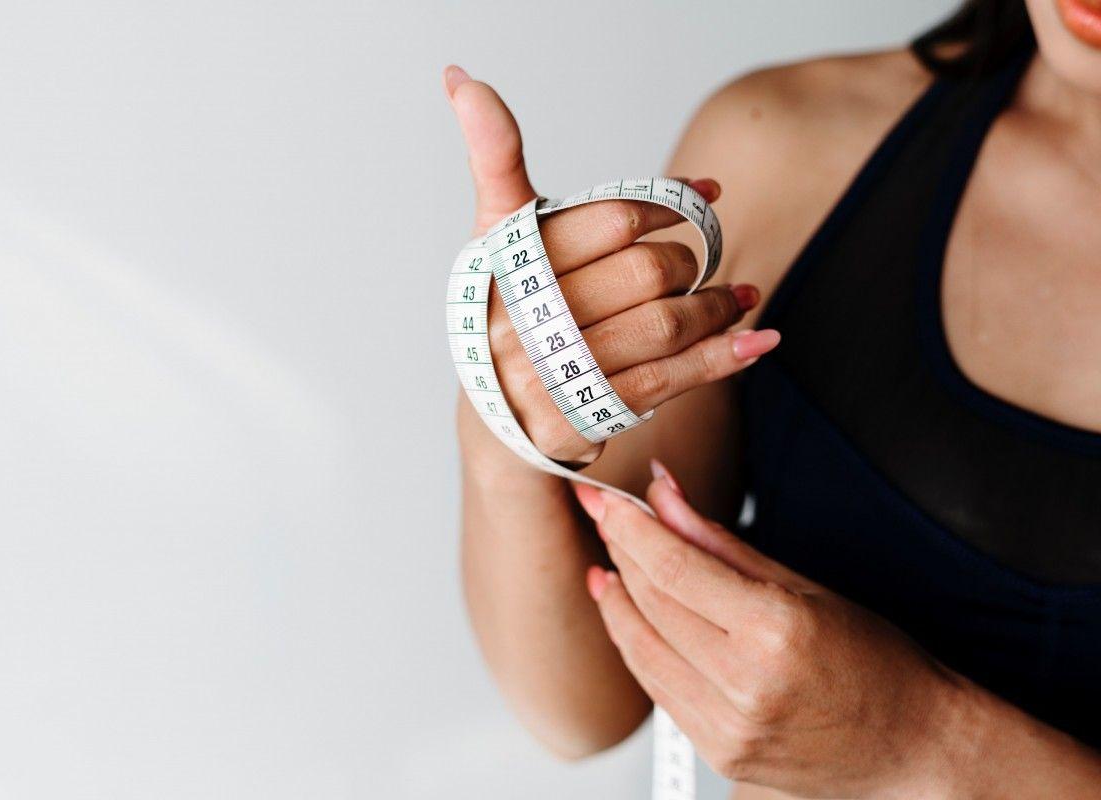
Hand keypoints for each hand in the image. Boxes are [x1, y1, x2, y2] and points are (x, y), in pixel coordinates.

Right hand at [444, 65, 779, 464]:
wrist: (496, 415)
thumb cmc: (508, 307)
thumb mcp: (493, 233)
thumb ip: (496, 156)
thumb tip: (463, 79)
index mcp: (502, 260)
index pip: (610, 219)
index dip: (668, 203)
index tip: (706, 193)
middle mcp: (521, 317)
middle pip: (644, 271)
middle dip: (688, 262)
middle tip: (699, 263)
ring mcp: (551, 372)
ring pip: (662, 325)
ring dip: (716, 309)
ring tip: (737, 297)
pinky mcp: (580, 418)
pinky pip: (667, 381)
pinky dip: (719, 359)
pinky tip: (755, 341)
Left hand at [572, 466, 963, 798]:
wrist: (914, 748)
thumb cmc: (876, 665)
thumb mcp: (805, 587)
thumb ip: (720, 542)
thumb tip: (665, 497)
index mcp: (774, 631)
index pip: (674, 567)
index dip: (631, 528)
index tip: (609, 501)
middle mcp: (746, 684)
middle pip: (652, 603)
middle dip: (620, 552)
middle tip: (604, 518)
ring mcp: (728, 727)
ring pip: (641, 649)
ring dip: (616, 601)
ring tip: (607, 564)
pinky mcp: (718, 753)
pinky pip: (656, 688)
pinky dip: (636, 645)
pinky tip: (630, 616)